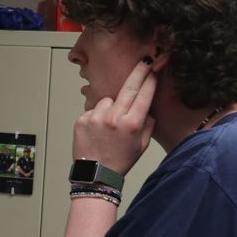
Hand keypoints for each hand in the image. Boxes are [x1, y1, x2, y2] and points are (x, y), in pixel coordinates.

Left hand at [72, 60, 155, 174]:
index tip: (154, 68)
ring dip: (110, 107)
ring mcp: (96, 118)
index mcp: (132, 124)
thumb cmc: (120, 161)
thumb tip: (147, 106)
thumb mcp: (141, 144)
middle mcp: (114, 118)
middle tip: (144, 61)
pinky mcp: (81, 120)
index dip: (151, 79)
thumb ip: (147, 123)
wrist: (95, 175)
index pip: (144, 94)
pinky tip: (97, 131)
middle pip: (129, 87)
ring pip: (108, 100)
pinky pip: (93, 110)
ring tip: (109, 126)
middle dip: (139, 72)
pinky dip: (96, 116)